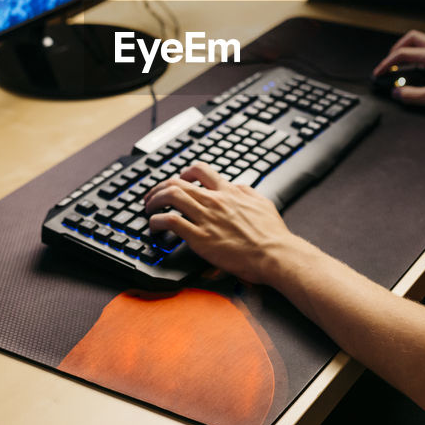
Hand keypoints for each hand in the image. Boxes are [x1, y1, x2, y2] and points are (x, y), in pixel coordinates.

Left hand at [143, 162, 296, 284]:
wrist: (274, 253)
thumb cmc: (272, 234)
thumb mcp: (262, 203)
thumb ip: (247, 192)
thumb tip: (238, 187)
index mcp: (229, 192)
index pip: (200, 170)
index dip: (184, 172)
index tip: (179, 179)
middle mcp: (214, 200)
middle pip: (178, 182)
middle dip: (160, 187)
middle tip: (153, 196)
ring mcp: (206, 217)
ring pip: (170, 196)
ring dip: (154, 200)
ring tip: (149, 208)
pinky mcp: (200, 237)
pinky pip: (170, 221)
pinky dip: (157, 221)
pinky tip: (154, 226)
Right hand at [373, 30, 424, 108]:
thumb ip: (412, 95)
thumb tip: (397, 93)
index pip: (402, 54)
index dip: (386, 64)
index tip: (379, 72)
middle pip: (410, 38)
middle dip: (396, 49)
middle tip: (389, 63)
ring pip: (420, 40)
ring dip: (407, 49)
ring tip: (400, 64)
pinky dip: (417, 53)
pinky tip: (417, 67)